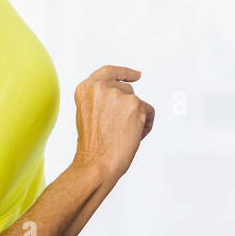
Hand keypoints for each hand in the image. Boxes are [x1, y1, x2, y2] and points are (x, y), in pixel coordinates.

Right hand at [72, 65, 154, 182]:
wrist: (96, 163)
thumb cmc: (92, 147)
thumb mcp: (88, 114)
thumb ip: (100, 100)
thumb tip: (120, 98)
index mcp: (85, 89)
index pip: (109, 72)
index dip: (124, 73)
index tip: (136, 75)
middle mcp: (101, 87)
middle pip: (126, 90)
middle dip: (128, 107)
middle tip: (119, 129)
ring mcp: (118, 94)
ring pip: (138, 102)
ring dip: (136, 117)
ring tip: (124, 135)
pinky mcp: (135, 104)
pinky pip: (149, 111)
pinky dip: (146, 125)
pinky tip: (135, 136)